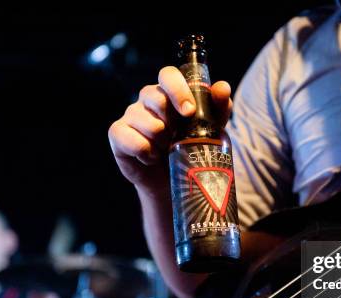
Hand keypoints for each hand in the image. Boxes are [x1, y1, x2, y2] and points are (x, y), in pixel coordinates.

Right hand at [108, 66, 232, 196]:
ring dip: (161, 141)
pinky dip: (146, 153)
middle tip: (177, 137)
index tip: (189, 111)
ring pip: (147, 122)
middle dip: (172, 121)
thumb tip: (222, 87)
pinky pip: (132, 140)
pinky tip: (151, 158)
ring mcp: (131, 115)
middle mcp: (147, 99)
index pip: (168, 75)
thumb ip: (218, 107)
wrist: (173, 179)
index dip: (178, 90)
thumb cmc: (191, 147)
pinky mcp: (118, 134)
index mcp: (169, 92)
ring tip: (165, 149)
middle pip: (155, 96)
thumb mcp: (211, 128)